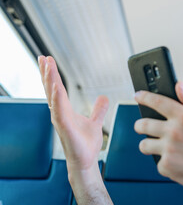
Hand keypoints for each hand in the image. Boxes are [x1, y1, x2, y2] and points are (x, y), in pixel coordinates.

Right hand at [38, 56, 111, 203]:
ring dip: (50, 81)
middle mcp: (60, 113)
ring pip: (53, 97)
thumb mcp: (95, 122)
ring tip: (48, 66)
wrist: (86, 161)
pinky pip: (59, 111)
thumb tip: (103, 97)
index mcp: (65, 110)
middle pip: (51, 89)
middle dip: (47, 73)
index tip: (48, 60)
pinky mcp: (65, 128)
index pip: (57, 88)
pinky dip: (58, 99)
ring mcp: (61, 120)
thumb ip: (98, 109)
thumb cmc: (86, 144)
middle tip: (43, 57)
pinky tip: (57, 88)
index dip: (52, 74)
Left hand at [134, 81, 182, 191]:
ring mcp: (168, 150)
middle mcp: (173, 132)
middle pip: (142, 124)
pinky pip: (157, 162)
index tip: (138, 95)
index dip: (144, 97)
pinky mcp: (167, 167)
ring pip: (144, 145)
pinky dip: (165, 162)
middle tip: (143, 126)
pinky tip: (177, 160)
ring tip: (160, 146)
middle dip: (140, 124)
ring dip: (149, 144)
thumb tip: (179, 86)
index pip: (156, 102)